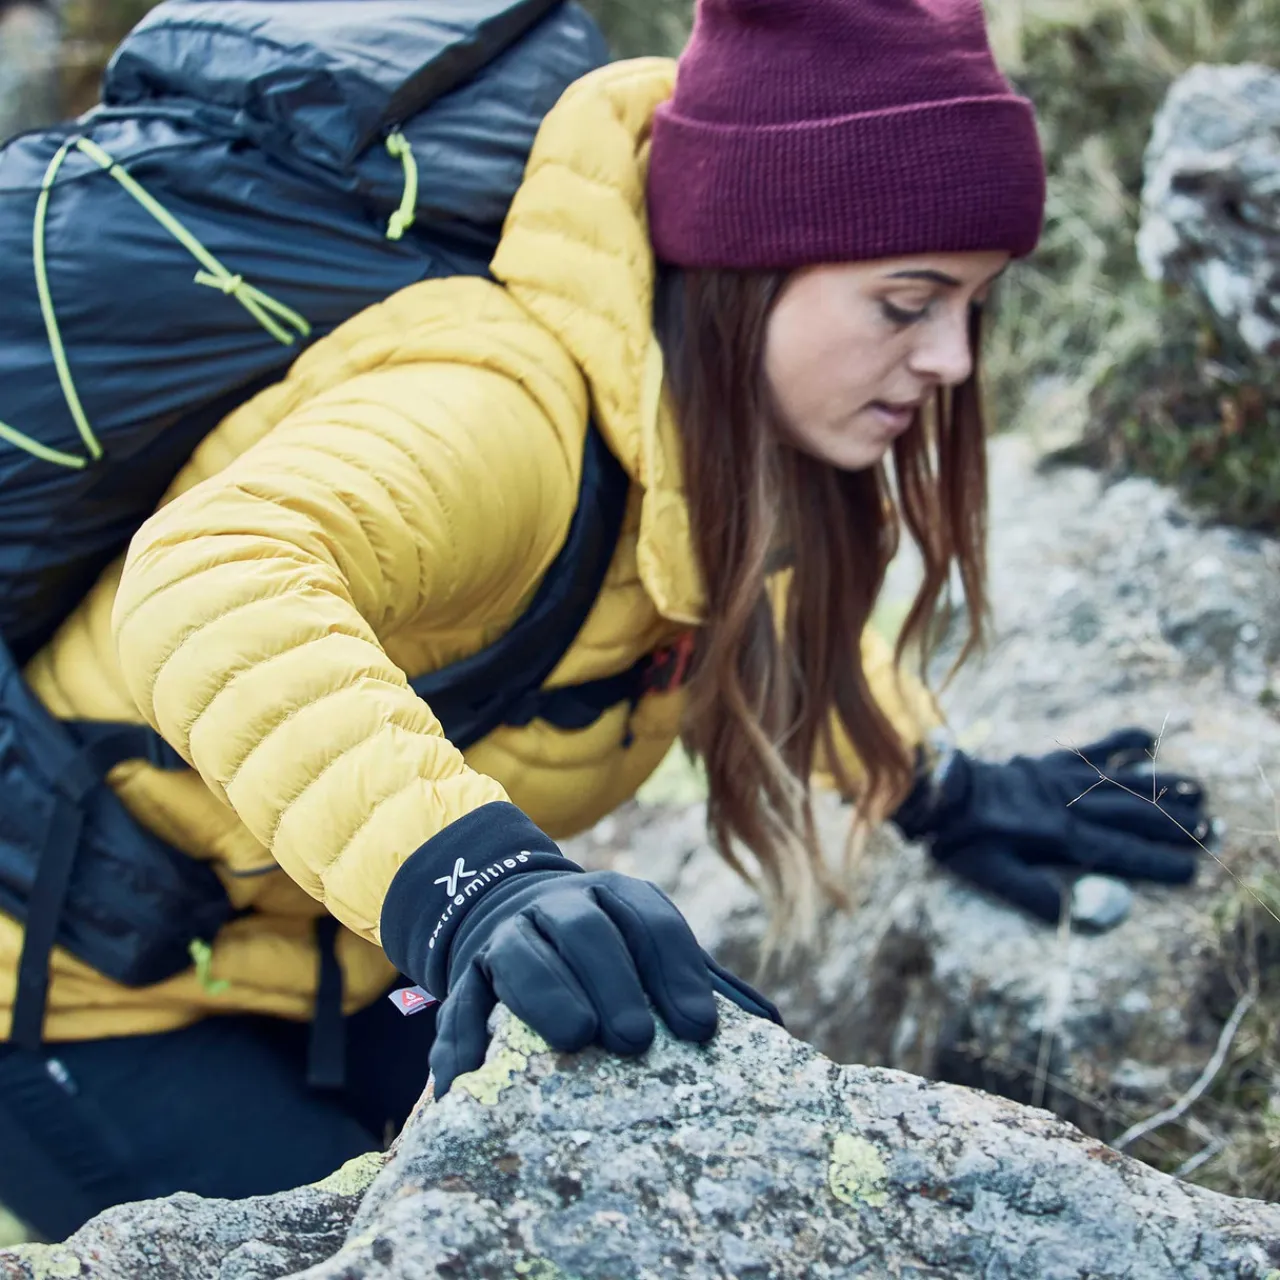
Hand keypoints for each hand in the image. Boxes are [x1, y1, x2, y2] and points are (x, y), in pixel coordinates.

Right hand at [429, 869, 781, 1096]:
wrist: (512, 912)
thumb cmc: (605, 949)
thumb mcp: (649, 948)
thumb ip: (699, 981)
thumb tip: (772, 1027)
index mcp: (617, 896)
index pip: (653, 921)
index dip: (679, 970)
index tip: (700, 1028)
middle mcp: (562, 906)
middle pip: (587, 931)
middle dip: (614, 980)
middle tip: (636, 1039)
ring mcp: (510, 937)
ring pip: (523, 954)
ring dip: (548, 994)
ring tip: (577, 1038)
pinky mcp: (466, 975)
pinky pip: (460, 1004)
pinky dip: (461, 1041)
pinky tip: (470, 1081)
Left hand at [890, 728, 1209, 926]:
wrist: (934, 790)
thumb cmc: (960, 840)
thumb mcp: (991, 877)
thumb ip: (1034, 897)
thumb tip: (1075, 916)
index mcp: (1062, 839)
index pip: (1123, 854)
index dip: (1159, 864)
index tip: (1192, 871)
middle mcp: (1071, 807)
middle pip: (1135, 817)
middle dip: (1176, 825)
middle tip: (1213, 832)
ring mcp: (1063, 780)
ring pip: (1125, 783)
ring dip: (1164, 788)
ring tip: (1200, 793)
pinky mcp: (1050, 762)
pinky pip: (1094, 748)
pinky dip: (1123, 742)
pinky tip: (1149, 741)